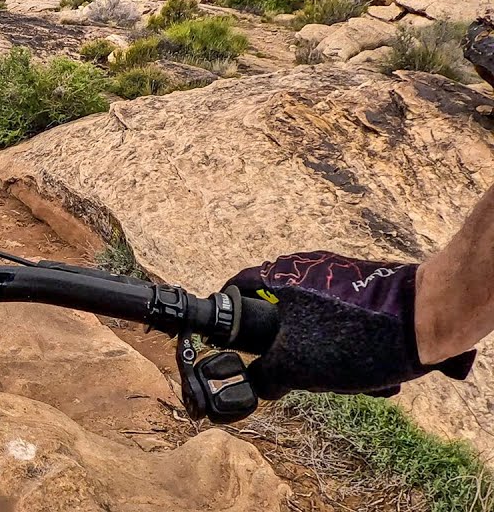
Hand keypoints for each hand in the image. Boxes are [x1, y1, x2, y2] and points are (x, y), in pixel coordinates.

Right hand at [223, 251, 475, 398]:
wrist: (427, 320)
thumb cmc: (354, 336)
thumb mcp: (296, 367)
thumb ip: (264, 377)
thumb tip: (255, 385)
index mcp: (280, 275)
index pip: (236, 288)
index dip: (227, 316)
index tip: (227, 339)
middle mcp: (306, 269)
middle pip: (276, 310)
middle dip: (284, 347)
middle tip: (291, 371)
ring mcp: (338, 277)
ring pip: (311, 322)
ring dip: (317, 352)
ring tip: (337, 375)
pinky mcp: (365, 290)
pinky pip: (340, 322)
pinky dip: (344, 346)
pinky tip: (362, 367)